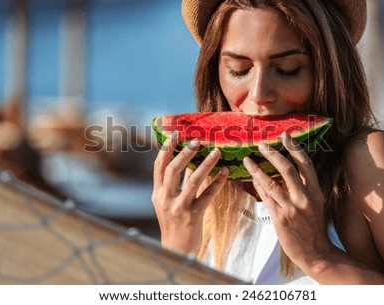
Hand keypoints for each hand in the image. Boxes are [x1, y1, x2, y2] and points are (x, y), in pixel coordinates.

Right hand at [152, 131, 228, 253]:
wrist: (176, 250)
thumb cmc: (174, 223)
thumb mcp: (168, 202)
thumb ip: (176, 182)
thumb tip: (188, 159)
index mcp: (157, 193)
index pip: (159, 166)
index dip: (166, 148)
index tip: (176, 134)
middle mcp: (165, 198)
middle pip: (173, 170)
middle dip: (186, 153)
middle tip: (198, 141)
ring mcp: (179, 208)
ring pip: (192, 181)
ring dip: (206, 164)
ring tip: (216, 152)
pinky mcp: (193, 216)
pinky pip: (208, 196)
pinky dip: (217, 183)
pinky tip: (226, 173)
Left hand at [242, 132, 333, 267]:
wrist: (317, 253)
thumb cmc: (314, 226)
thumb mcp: (316, 203)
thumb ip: (304, 186)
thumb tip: (285, 169)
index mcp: (316, 191)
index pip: (305, 163)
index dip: (294, 147)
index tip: (284, 135)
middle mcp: (305, 197)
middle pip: (287, 168)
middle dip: (272, 154)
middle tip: (261, 144)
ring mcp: (291, 208)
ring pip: (270, 183)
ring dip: (256, 169)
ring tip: (247, 159)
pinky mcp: (280, 218)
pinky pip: (265, 197)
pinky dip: (258, 185)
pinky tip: (251, 178)